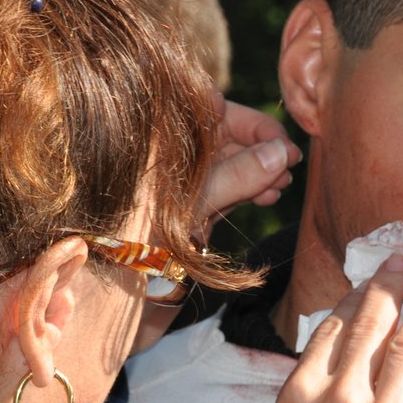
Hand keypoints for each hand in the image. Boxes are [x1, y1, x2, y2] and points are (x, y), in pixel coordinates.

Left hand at [131, 95, 301, 354]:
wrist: (112, 294)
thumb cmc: (138, 241)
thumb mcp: (192, 204)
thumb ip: (236, 176)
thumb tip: (280, 152)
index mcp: (159, 140)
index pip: (209, 108)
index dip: (249, 121)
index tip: (280, 139)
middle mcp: (170, 155)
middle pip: (225, 135)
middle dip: (260, 147)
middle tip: (289, 164)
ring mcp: (181, 182)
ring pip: (230, 163)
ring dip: (260, 170)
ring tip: (281, 185)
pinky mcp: (191, 207)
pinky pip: (227, 188)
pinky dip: (250, 189)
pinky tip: (269, 195)